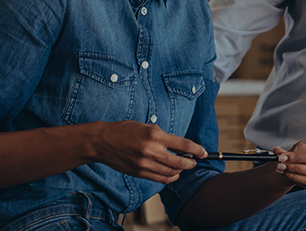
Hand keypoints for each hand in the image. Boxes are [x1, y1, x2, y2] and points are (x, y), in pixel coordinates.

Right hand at [90, 121, 205, 183]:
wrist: (102, 141)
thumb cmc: (124, 130)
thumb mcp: (146, 127)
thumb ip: (163, 136)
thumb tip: (180, 146)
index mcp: (155, 135)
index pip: (184, 145)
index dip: (197, 150)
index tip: (203, 152)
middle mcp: (151, 150)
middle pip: (181, 162)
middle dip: (191, 163)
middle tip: (194, 161)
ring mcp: (144, 163)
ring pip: (172, 172)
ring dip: (181, 170)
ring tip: (182, 166)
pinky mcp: (139, 172)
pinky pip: (161, 179)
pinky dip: (170, 177)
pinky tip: (173, 173)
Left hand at [272, 141, 305, 191]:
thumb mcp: (303, 147)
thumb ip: (290, 150)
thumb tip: (276, 151)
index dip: (297, 158)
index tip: (283, 157)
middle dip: (295, 169)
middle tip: (281, 165)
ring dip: (294, 177)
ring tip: (282, 170)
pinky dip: (298, 182)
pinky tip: (289, 176)